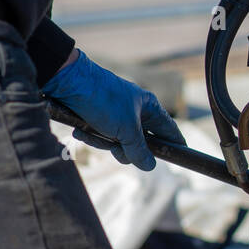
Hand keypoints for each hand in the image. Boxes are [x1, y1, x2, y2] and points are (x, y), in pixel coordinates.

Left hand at [41, 50, 185, 171]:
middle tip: (116, 148)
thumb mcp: (125, 130)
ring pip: (118, 141)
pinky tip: (80, 130)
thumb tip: (151, 166)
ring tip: (91, 132)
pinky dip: (91, 135)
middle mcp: (136, 110)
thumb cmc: (103, 101)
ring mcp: (116, 113)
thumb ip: (139, 151)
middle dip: (126, 149)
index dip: (175, 145)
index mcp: (149, 107)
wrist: (67, 81)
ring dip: (103, 142)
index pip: (169, 130)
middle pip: (140, 142)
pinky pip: (101, 134)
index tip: (181, 157)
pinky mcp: (98, 115)